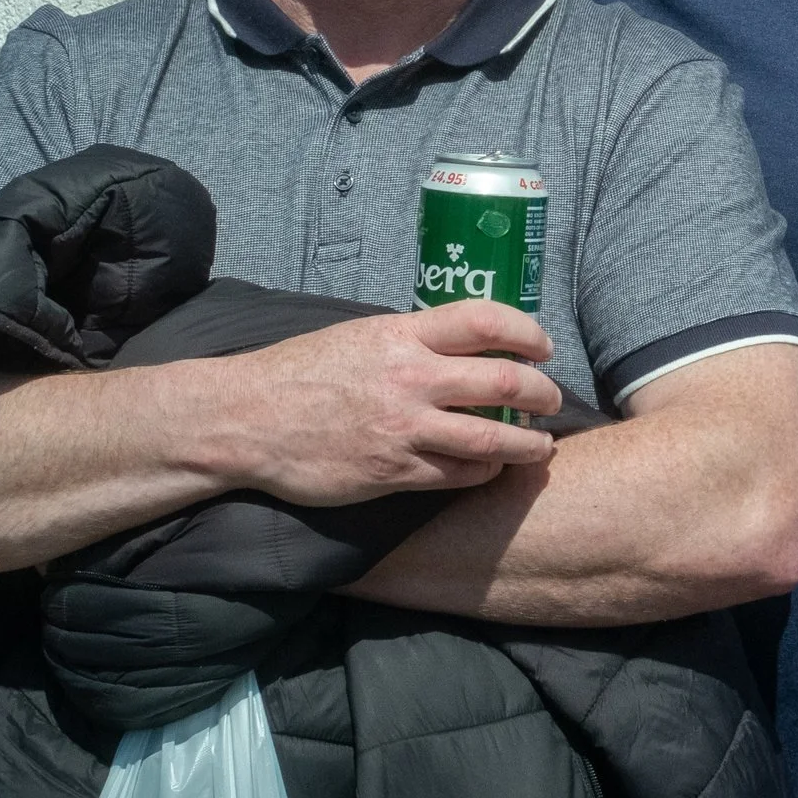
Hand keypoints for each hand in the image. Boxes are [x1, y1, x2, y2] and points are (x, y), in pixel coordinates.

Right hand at [196, 298, 569, 504]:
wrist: (246, 420)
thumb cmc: (301, 372)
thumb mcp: (359, 336)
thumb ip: (412, 339)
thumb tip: (463, 343)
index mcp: (401, 335)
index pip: (487, 322)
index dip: (528, 333)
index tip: (543, 348)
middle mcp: (410, 379)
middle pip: (504, 382)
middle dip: (542, 393)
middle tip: (552, 400)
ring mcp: (404, 429)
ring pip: (492, 439)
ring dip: (528, 443)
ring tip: (539, 446)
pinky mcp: (393, 473)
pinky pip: (459, 476)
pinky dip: (485, 471)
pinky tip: (490, 468)